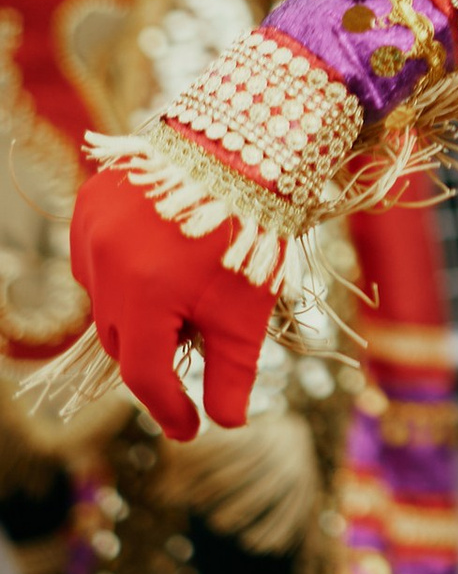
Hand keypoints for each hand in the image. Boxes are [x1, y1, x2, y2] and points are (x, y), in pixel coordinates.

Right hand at [67, 169, 272, 440]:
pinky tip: (155, 259)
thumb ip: (232, 374)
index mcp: (145, 295)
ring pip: (103, 301)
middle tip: (195, 340)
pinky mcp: (89, 204)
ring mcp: (91, 230)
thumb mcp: (247, 309)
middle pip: (121, 340)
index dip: (169, 409)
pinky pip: (94, 259)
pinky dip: (119, 272)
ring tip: (182, 287)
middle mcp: (105, 263)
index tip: (190, 428)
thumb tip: (224, 424)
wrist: (245, 145)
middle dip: (155, 351)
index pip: (144, 376)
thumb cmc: (252, 229)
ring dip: (134, 311)